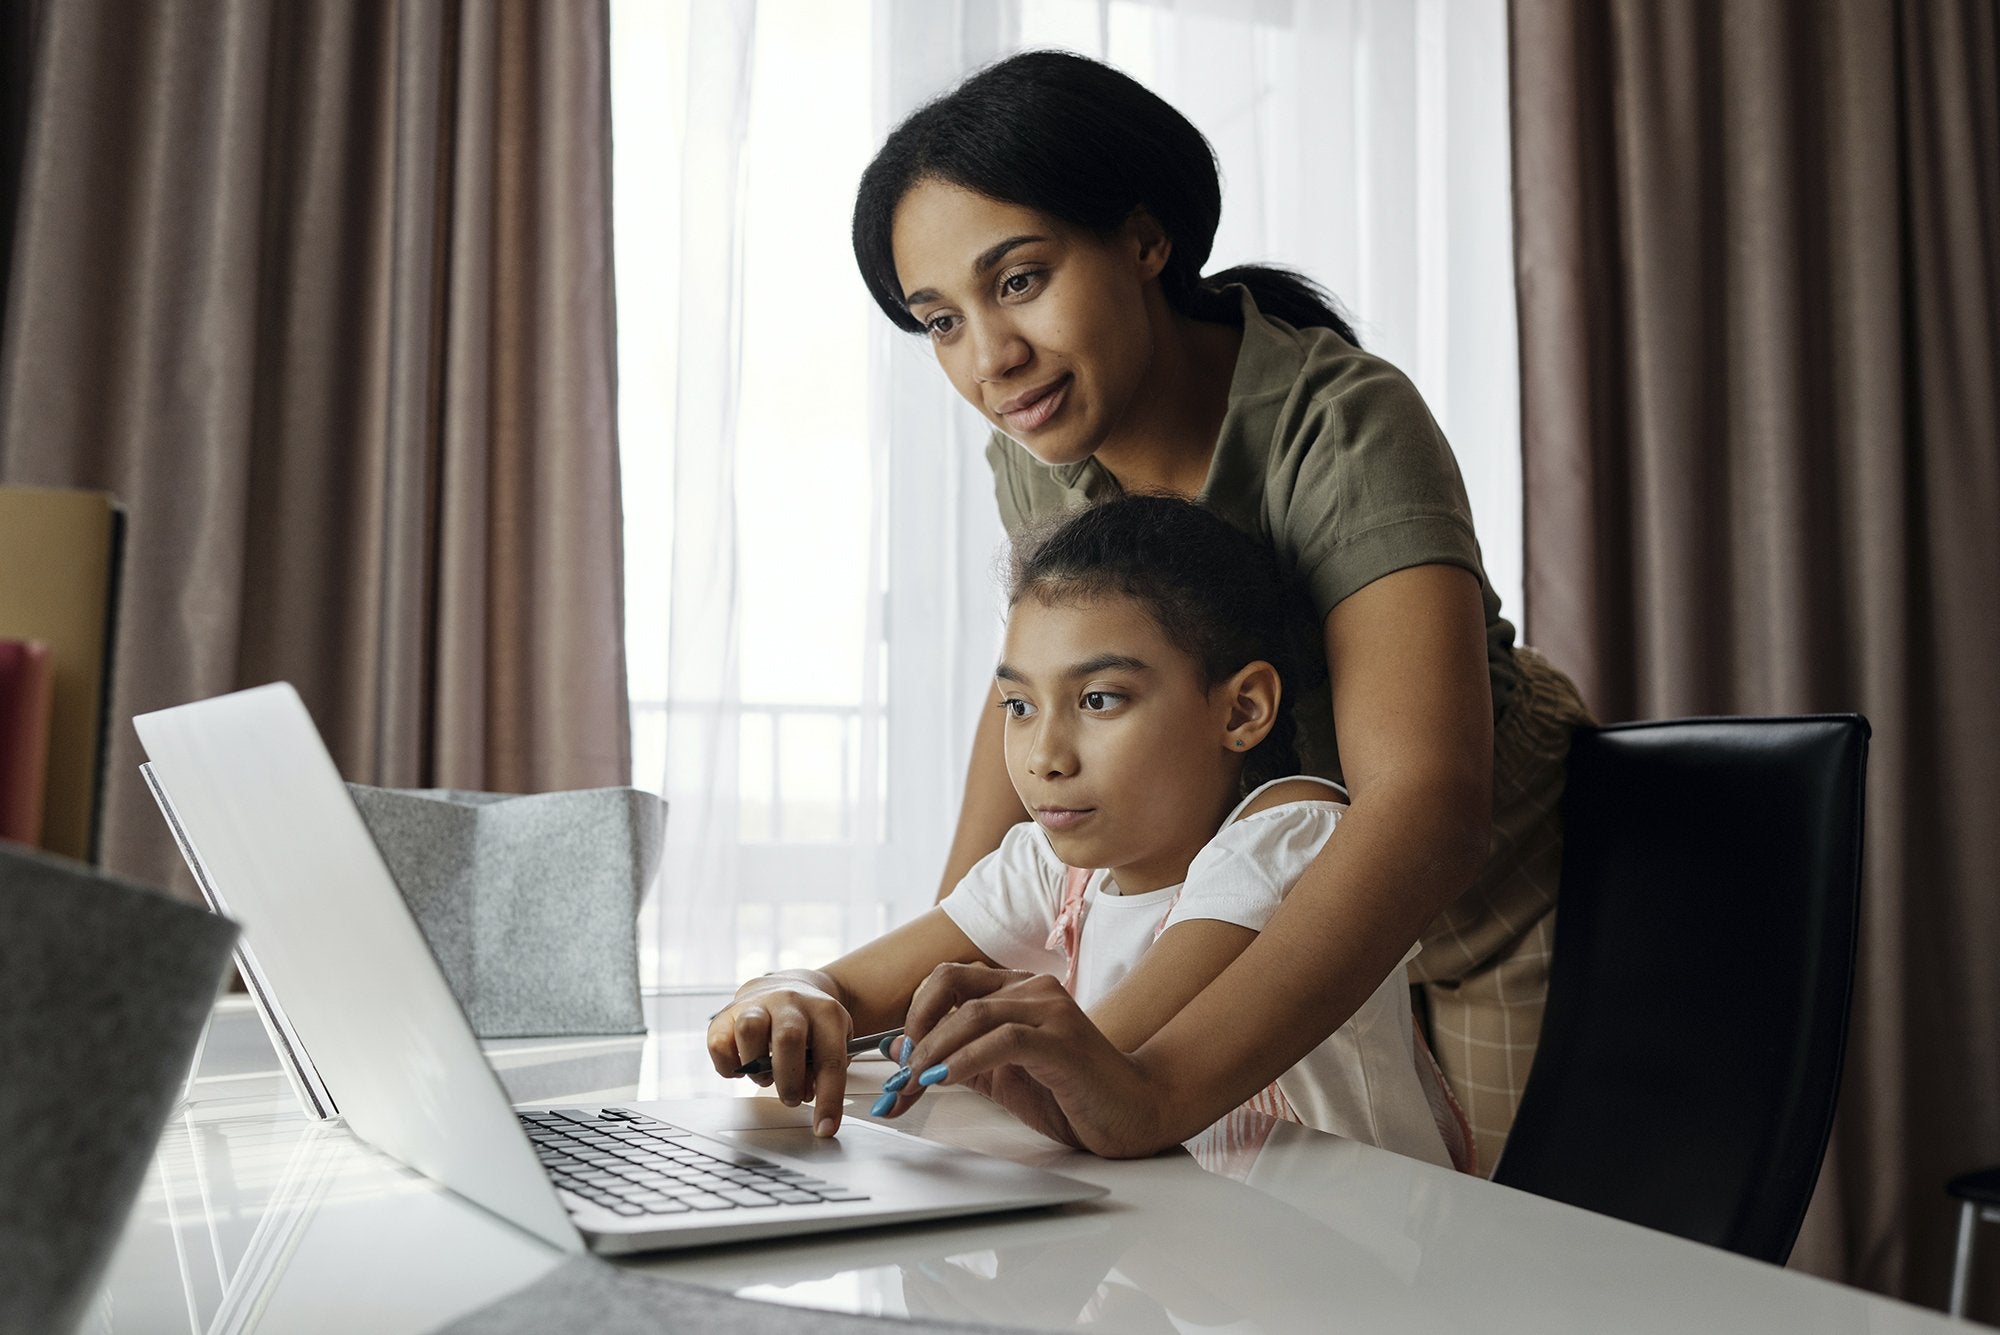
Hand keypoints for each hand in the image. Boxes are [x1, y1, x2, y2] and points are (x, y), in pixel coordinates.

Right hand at [705, 976, 852, 1136]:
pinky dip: (729, 1066)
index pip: (829, 1059)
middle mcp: (790, 1002)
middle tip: (792, 1098)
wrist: (789, 986)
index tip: (824, 1129)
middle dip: (789, 1080)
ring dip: (756, 1068)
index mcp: (824, 1011)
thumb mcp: (833, 1040)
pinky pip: (719, 1043)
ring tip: (765, 1076)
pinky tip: (743, 1066)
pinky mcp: (726, 1014)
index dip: (829, 1099)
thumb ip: (824, 1070)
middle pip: (788, 1037)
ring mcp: (757, 1005)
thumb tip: (808, 1095)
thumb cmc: (812, 1024)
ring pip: (749, 1030)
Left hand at [874, 963, 1162, 1157]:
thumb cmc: (1071, 1094)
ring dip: (934, 1051)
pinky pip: (1003, 1040)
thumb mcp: (999, 1076)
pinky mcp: (1062, 1041)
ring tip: (916, 1083)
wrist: (1132, 1113)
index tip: (900, 1058)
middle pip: (951, 983)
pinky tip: (946, 1081)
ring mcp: (1051, 1011)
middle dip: (916, 1028)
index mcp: (1017, 990)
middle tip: (902, 1072)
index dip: (915, 1013)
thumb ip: (954, 1057)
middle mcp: (1033, 989)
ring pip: (973, 1012)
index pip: (948, 978)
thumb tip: (899, 1048)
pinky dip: (965, 1060)